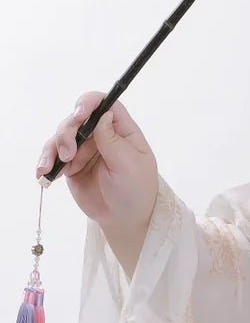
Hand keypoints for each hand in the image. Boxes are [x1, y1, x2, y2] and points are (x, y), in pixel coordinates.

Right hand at [35, 94, 158, 235]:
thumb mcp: (129, 166)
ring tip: (52, 167)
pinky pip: (53, 155)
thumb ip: (113, 141)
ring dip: (54, 148)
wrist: (123, 219)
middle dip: (67, 132)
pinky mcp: (71, 163)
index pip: (105, 104)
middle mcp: (101, 134)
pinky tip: (42, 172)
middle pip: (77, 118)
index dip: (89, 103)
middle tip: (68, 155)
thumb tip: (103, 115)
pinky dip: (46, 161)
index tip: (79, 115)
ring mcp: (84, 148)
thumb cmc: (135, 191)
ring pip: (61, 135)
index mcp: (122, 130)